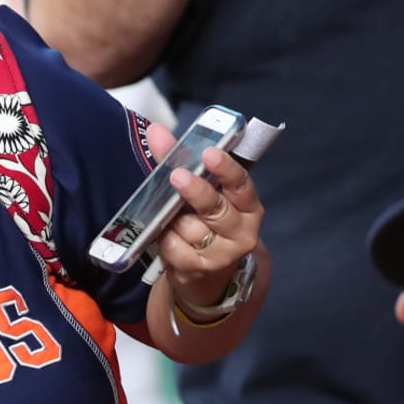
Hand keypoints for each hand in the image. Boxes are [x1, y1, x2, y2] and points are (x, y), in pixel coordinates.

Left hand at [146, 120, 263, 307]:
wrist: (206, 271)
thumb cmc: (203, 221)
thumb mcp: (199, 190)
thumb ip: (179, 159)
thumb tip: (156, 132)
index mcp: (247, 205)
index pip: (241, 183)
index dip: (226, 168)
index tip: (210, 153)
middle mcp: (241, 230)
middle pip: (216, 208)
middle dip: (196, 191)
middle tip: (177, 176)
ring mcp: (223, 253)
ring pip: (192, 229)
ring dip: (174, 219)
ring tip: (168, 214)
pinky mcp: (201, 269)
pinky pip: (176, 249)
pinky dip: (166, 240)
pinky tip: (165, 235)